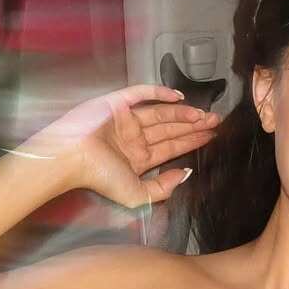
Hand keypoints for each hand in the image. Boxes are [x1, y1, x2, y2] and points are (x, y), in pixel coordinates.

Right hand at [19, 84, 219, 208]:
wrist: (71, 158)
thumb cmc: (99, 178)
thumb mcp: (137, 195)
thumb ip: (163, 187)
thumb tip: (186, 174)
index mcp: (138, 159)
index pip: (171, 148)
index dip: (192, 142)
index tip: (212, 136)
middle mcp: (134, 138)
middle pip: (170, 130)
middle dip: (194, 126)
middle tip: (216, 121)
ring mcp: (126, 119)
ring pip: (161, 113)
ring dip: (183, 113)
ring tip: (204, 114)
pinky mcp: (117, 103)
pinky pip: (141, 94)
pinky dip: (159, 93)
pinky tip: (179, 96)